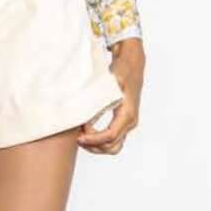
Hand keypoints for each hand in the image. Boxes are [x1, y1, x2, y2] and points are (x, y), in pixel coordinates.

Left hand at [77, 35, 145, 156]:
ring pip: (112, 146)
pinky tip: (87, 130)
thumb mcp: (109, 81)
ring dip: (96, 146)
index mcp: (127, 114)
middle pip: (111, 146)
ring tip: (81, 135)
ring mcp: (128, 124)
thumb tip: (86, 113)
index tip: (80, 135)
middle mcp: (130, 122)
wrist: (133, 64)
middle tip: (78, 136)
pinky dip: (99, 140)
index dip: (93, 139)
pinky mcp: (124, 122)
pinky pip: (112, 139)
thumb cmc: (122, 70)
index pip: (109, 136)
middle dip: (93, 145)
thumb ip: (99, 98)